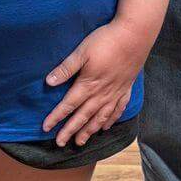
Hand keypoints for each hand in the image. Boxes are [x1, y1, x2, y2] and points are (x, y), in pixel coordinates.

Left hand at [43, 17, 156, 146]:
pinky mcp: (126, 88)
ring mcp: (115, 93)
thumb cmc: (105, 41)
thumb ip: (66, 68)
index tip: (45, 128)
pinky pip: (118, 110)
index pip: (68, 105)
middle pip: (83, 116)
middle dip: (71, 130)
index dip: (56, 117)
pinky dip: (111, 120)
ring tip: (81, 141)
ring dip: (89, 130)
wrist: (135, 36)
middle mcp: (101, 93)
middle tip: (60, 143)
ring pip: (100, 117)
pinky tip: (106, 127)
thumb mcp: (81, 52)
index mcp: (88, 84)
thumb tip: (48, 82)